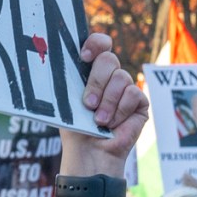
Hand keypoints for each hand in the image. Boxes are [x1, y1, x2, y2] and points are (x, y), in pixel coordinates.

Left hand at [57, 31, 147, 175]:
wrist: (90, 152)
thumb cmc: (75, 127)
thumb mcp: (68, 100)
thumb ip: (69, 79)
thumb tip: (57, 60)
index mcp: (90, 71)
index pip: (99, 44)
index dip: (95, 44)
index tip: (84, 56)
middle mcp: (109, 77)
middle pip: (109, 59)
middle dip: (96, 82)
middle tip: (88, 104)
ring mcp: (125, 88)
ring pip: (121, 77)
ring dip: (107, 102)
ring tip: (99, 120)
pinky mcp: (139, 102)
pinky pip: (133, 94)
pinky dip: (120, 110)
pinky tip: (113, 124)